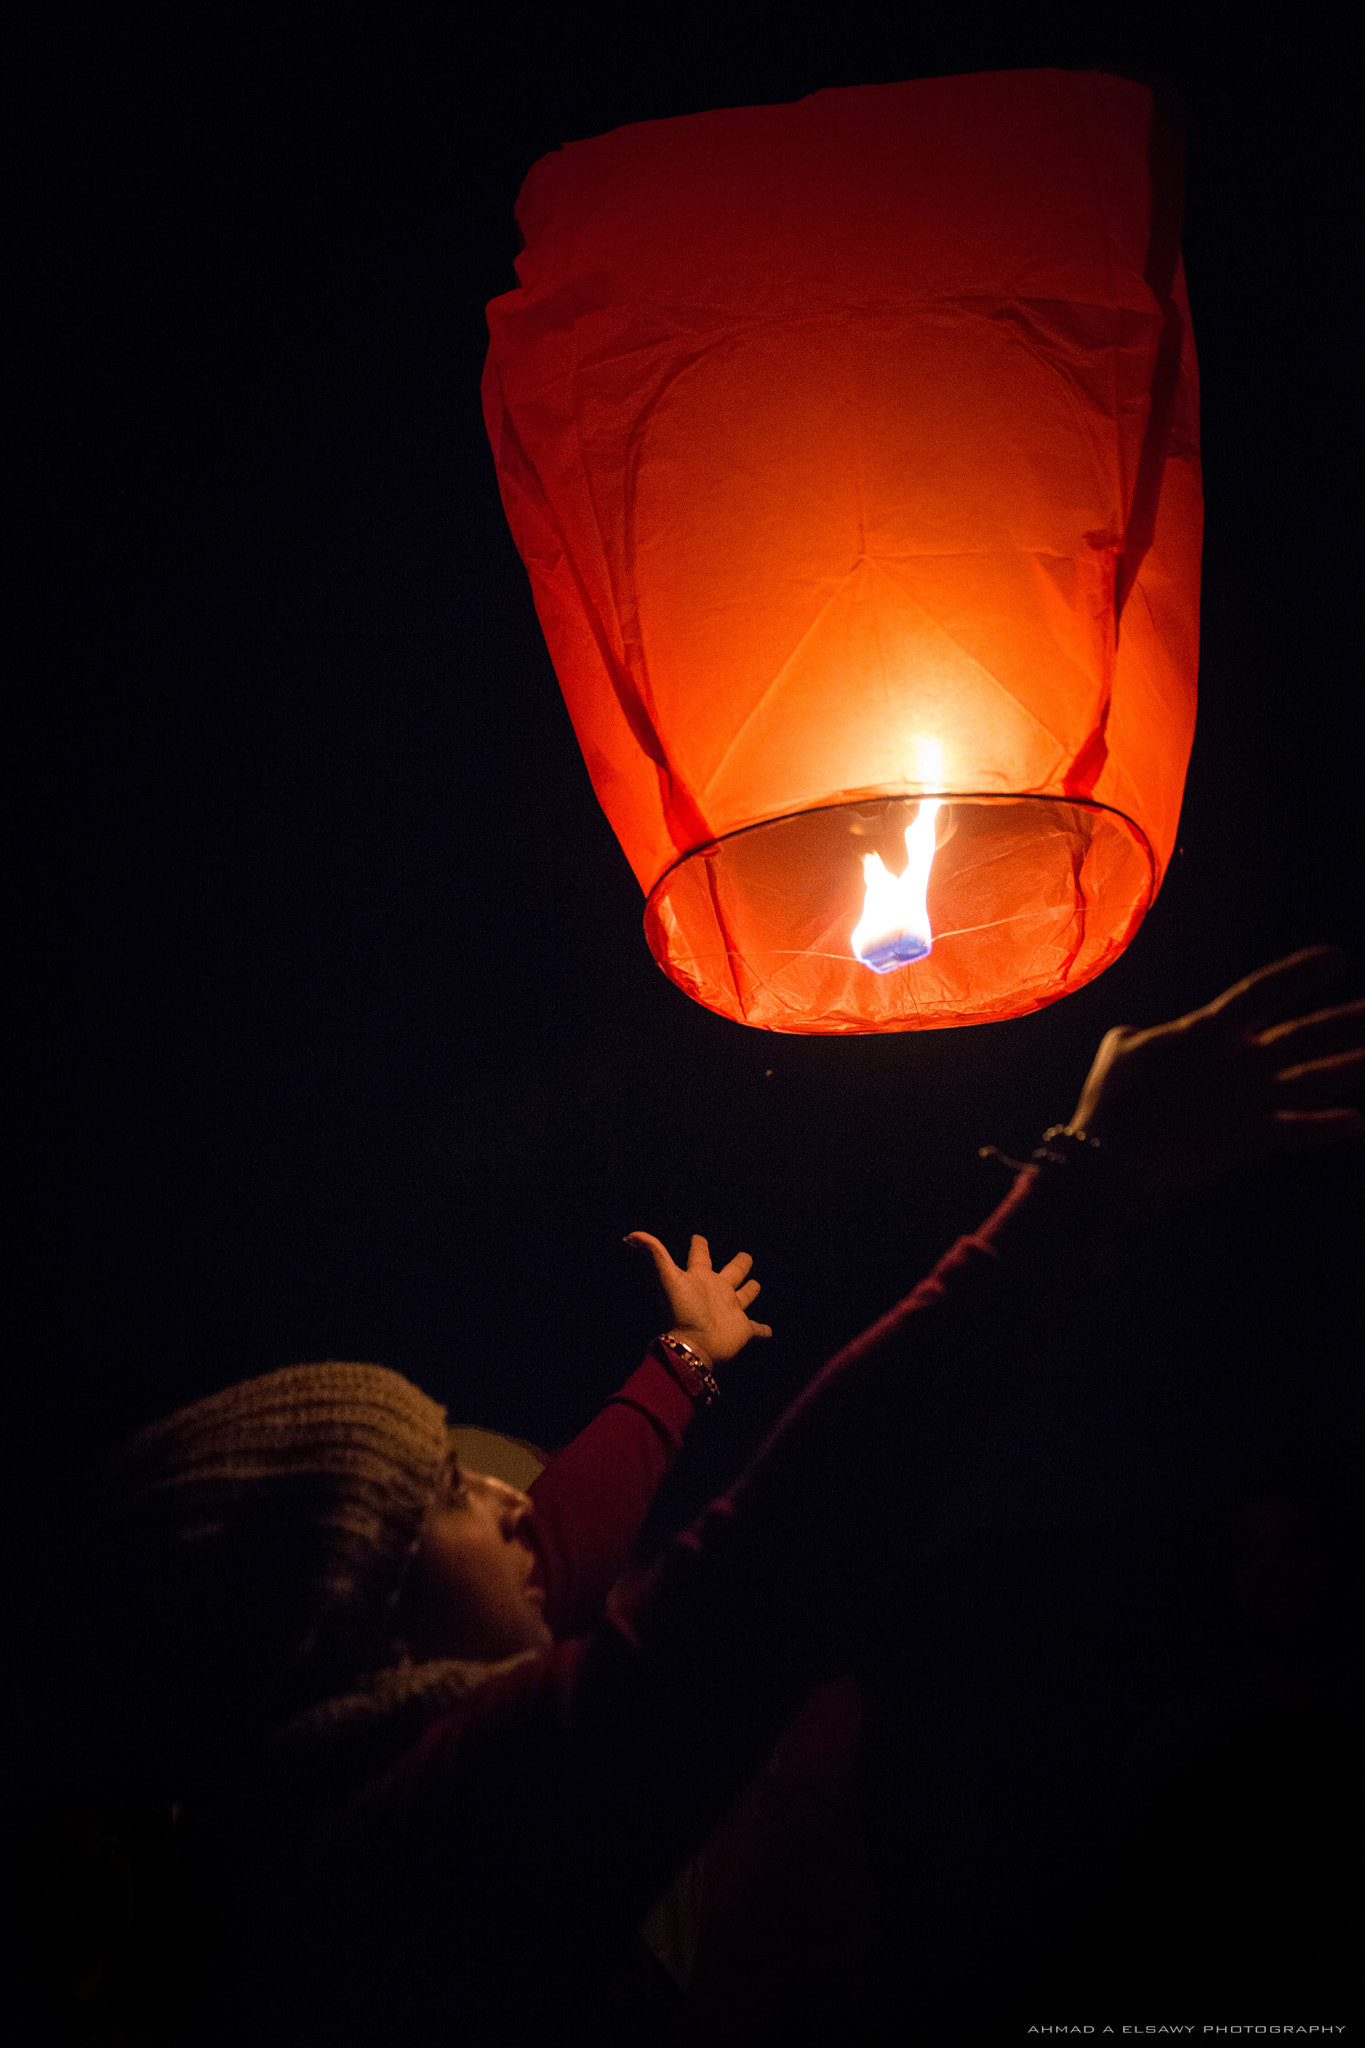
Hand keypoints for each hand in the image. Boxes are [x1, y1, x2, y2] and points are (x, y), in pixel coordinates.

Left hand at [624, 1232, 772, 1364]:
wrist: (695, 1345)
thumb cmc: (682, 1310)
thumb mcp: (667, 1277)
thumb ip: (654, 1253)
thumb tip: (630, 1235)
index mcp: (700, 1279)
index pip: (699, 1257)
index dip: (699, 1246)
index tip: (698, 1237)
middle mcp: (716, 1292)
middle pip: (730, 1274)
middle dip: (739, 1264)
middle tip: (745, 1255)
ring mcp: (730, 1311)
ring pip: (744, 1297)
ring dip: (750, 1291)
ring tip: (756, 1284)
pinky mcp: (743, 1329)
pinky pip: (756, 1328)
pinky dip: (762, 1330)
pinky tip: (769, 1330)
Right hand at [1068, 947, 1364, 1196]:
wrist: (1110, 1158)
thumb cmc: (1110, 1098)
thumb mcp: (1121, 1047)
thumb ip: (1150, 1034)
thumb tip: (1150, 1035)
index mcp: (1206, 1030)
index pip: (1262, 990)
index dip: (1299, 973)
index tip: (1336, 958)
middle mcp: (1239, 1060)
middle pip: (1306, 1035)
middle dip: (1348, 1020)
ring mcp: (1249, 1101)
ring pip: (1314, 1078)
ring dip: (1352, 1065)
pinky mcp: (1247, 1139)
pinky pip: (1297, 1131)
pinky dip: (1326, 1127)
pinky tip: (1358, 1122)